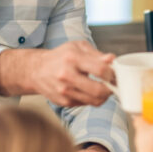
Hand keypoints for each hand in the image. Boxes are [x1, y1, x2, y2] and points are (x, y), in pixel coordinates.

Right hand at [0, 41, 114, 105]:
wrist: (37, 70)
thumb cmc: (61, 56)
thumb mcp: (78, 47)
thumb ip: (96, 54)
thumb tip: (112, 59)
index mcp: (72, 58)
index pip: (100, 69)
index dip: (112, 73)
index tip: (115, 73)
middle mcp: (67, 76)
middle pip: (98, 90)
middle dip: (111, 88)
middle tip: (113, 84)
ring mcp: (64, 91)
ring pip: (94, 101)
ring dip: (104, 96)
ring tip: (104, 87)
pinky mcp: (63, 102)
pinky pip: (86, 104)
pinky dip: (93, 98)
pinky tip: (91, 90)